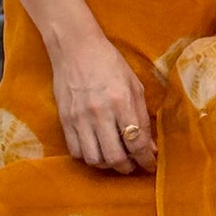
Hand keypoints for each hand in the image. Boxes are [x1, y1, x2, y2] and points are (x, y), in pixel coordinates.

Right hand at [50, 31, 155, 173]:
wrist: (75, 48)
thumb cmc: (109, 63)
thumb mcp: (134, 85)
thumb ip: (142, 117)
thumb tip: (150, 147)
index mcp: (121, 102)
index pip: (137, 143)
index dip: (146, 160)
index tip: (150, 165)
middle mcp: (100, 113)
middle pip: (115, 157)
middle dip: (127, 167)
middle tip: (132, 164)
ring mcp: (80, 118)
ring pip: (94, 159)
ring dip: (107, 165)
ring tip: (114, 157)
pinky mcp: (65, 120)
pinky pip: (76, 151)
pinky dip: (89, 157)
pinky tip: (97, 149)